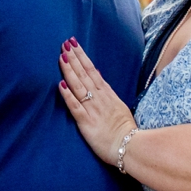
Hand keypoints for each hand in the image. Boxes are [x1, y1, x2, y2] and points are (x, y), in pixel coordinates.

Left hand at [58, 39, 136, 165]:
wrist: (130, 146)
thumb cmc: (124, 129)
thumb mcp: (118, 105)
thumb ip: (107, 91)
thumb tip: (98, 74)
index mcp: (107, 94)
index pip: (92, 70)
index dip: (82, 57)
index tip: (73, 45)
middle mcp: (99, 98)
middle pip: (84, 74)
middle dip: (73, 58)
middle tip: (64, 43)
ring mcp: (92, 109)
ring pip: (78, 86)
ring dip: (69, 71)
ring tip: (61, 57)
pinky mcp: (86, 122)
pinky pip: (75, 107)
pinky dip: (68, 95)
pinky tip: (60, 85)